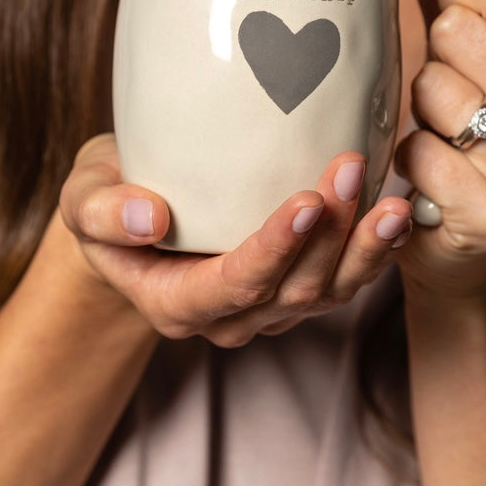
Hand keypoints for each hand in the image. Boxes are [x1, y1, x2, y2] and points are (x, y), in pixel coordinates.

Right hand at [57, 135, 412, 345]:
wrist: (136, 210)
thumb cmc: (109, 199)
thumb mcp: (82, 199)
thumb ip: (100, 212)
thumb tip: (148, 218)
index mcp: (176, 302)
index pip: (233, 286)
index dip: (273, 251)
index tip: (304, 201)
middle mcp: (231, 316)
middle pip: (294, 290)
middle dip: (329, 234)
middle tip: (350, 169)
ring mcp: (271, 305)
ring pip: (331, 293)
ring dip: (366, 249)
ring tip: (396, 204)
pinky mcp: (300, 285)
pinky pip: (347, 278)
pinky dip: (376, 250)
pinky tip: (402, 213)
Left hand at [391, 0, 485, 302]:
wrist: (471, 238)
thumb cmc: (467, 123)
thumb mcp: (467, 44)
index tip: (452, 23)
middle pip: (459, 30)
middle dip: (433, 54)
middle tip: (444, 86)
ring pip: (433, 88)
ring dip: (417, 107)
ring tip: (438, 129)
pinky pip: (416, 150)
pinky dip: (406, 157)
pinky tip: (428, 171)